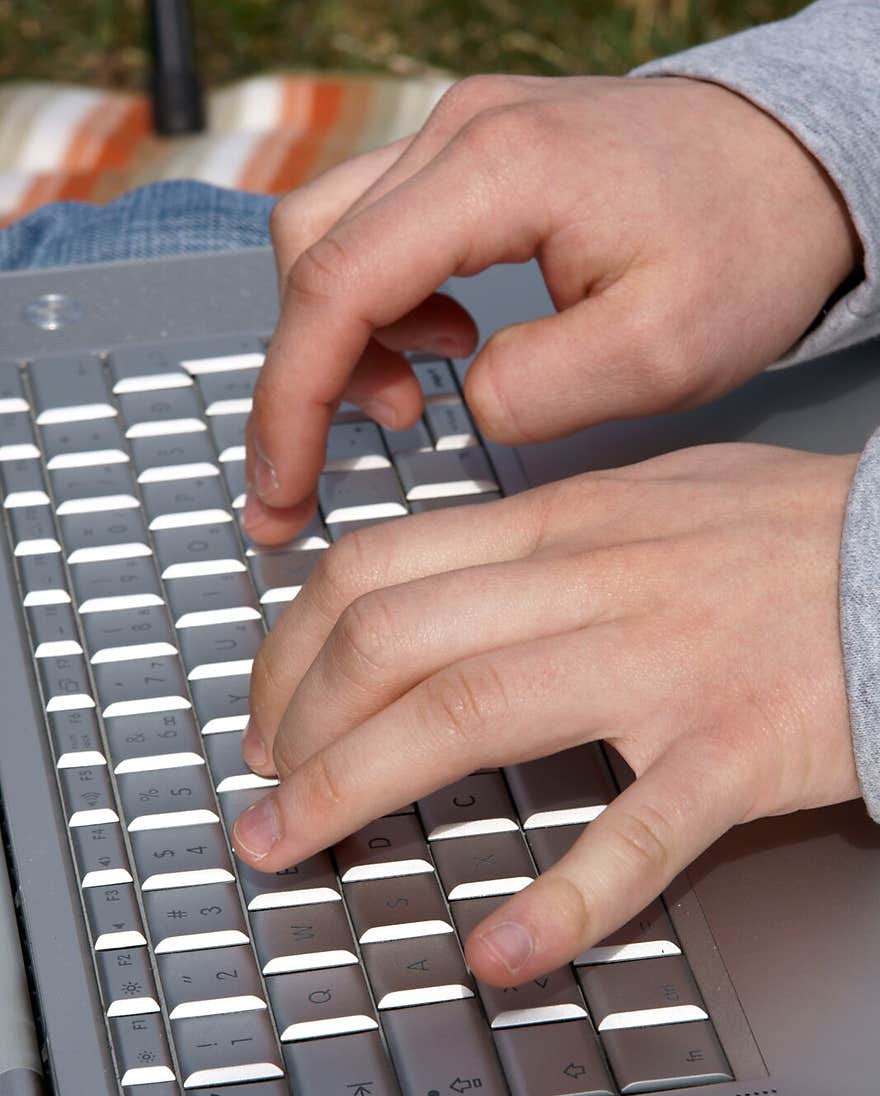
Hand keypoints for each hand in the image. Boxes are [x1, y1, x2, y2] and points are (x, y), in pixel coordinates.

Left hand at [233, 443, 859, 983]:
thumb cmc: (789, 542)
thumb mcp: (649, 502)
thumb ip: (541, 545)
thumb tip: (437, 588)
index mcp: (568, 524)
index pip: (381, 568)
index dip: (292, 647)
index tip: (268, 709)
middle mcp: (598, 585)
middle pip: (394, 643)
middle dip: (295, 728)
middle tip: (265, 795)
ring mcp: (664, 668)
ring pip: (469, 716)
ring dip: (353, 789)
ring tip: (297, 847)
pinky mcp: (736, 751)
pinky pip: (634, 832)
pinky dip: (558, 901)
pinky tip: (500, 953)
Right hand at [242, 71, 858, 545]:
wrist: (797, 169)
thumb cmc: (749, 244)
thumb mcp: (661, 353)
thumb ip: (536, 392)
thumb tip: (461, 403)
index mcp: (498, 172)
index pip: (337, 286)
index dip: (291, 401)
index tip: (280, 489)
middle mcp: (462, 134)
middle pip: (308, 252)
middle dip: (298, 378)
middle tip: (321, 472)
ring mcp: (463, 136)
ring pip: (331, 237)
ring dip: (344, 340)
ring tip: (414, 406)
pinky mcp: (476, 157)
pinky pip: (380, 229)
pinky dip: (382, 305)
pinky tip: (446, 348)